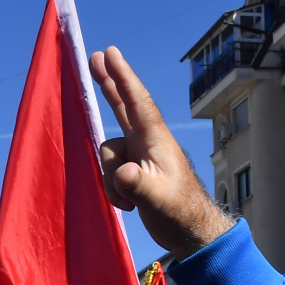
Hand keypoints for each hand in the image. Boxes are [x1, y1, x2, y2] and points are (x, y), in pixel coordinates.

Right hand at [88, 46, 233, 259]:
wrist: (190, 231)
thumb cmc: (180, 212)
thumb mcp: (158, 201)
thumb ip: (138, 186)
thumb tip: (121, 174)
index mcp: (155, 140)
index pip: (137, 102)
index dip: (122, 76)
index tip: (110, 52)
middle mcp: (146, 141)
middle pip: (122, 105)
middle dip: (108, 83)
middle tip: (94, 57)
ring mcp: (138, 155)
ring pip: (107, 152)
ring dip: (111, 180)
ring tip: (131, 203)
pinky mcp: (132, 169)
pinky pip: (109, 170)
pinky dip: (113, 189)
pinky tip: (130, 205)